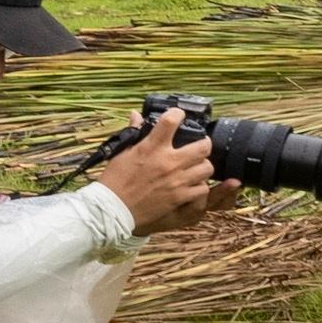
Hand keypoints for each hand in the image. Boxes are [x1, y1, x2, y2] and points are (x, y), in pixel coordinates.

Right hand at [96, 117, 231, 230]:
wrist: (114, 209)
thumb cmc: (116, 180)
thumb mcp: (122, 152)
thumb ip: (133, 132)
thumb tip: (135, 115)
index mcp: (152, 147)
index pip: (171, 121)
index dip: (178, 113)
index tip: (179, 115)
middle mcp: (168, 161)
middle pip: (203, 146)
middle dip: (204, 143)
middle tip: (200, 145)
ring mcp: (176, 180)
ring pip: (207, 168)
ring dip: (203, 166)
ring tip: (197, 166)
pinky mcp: (179, 197)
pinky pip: (202, 189)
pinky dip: (199, 186)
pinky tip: (192, 184)